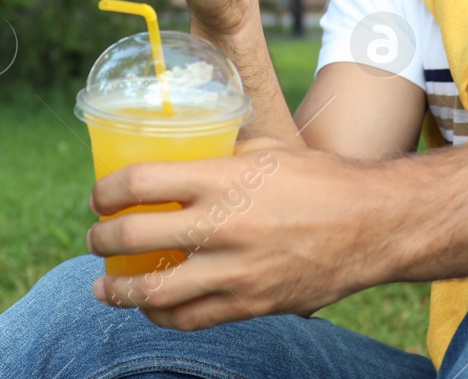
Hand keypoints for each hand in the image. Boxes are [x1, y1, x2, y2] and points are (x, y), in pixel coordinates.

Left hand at [85, 137, 379, 330]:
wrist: (371, 225)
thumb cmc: (320, 178)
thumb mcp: (267, 148)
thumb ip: (222, 152)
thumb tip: (186, 151)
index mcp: (222, 178)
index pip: (140, 183)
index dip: (106, 192)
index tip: (99, 197)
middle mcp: (222, 225)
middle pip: (135, 237)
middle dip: (102, 240)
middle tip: (96, 238)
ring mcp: (235, 271)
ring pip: (154, 291)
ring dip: (119, 290)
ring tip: (103, 287)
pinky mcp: (250, 303)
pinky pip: (191, 318)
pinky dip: (161, 316)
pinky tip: (150, 309)